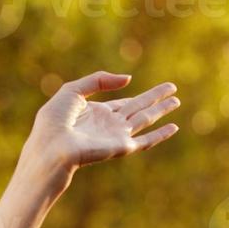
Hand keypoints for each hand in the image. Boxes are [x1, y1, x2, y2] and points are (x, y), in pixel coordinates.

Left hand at [25, 71, 179, 175]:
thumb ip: (99, 80)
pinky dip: (160, 134)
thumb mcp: (72, 91)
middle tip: (174, 89)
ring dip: (162, 110)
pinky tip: (174, 127)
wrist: (51, 147)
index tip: (152, 90)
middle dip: (156, 99)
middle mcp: (108, 124)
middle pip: (138, 108)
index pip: (121, 103)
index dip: (136, 96)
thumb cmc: (54, 121)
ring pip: (145, 119)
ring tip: (177, 101)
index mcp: (95, 113)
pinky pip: (145, 140)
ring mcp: (115, 136)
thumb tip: (128, 80)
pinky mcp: (120, 147)